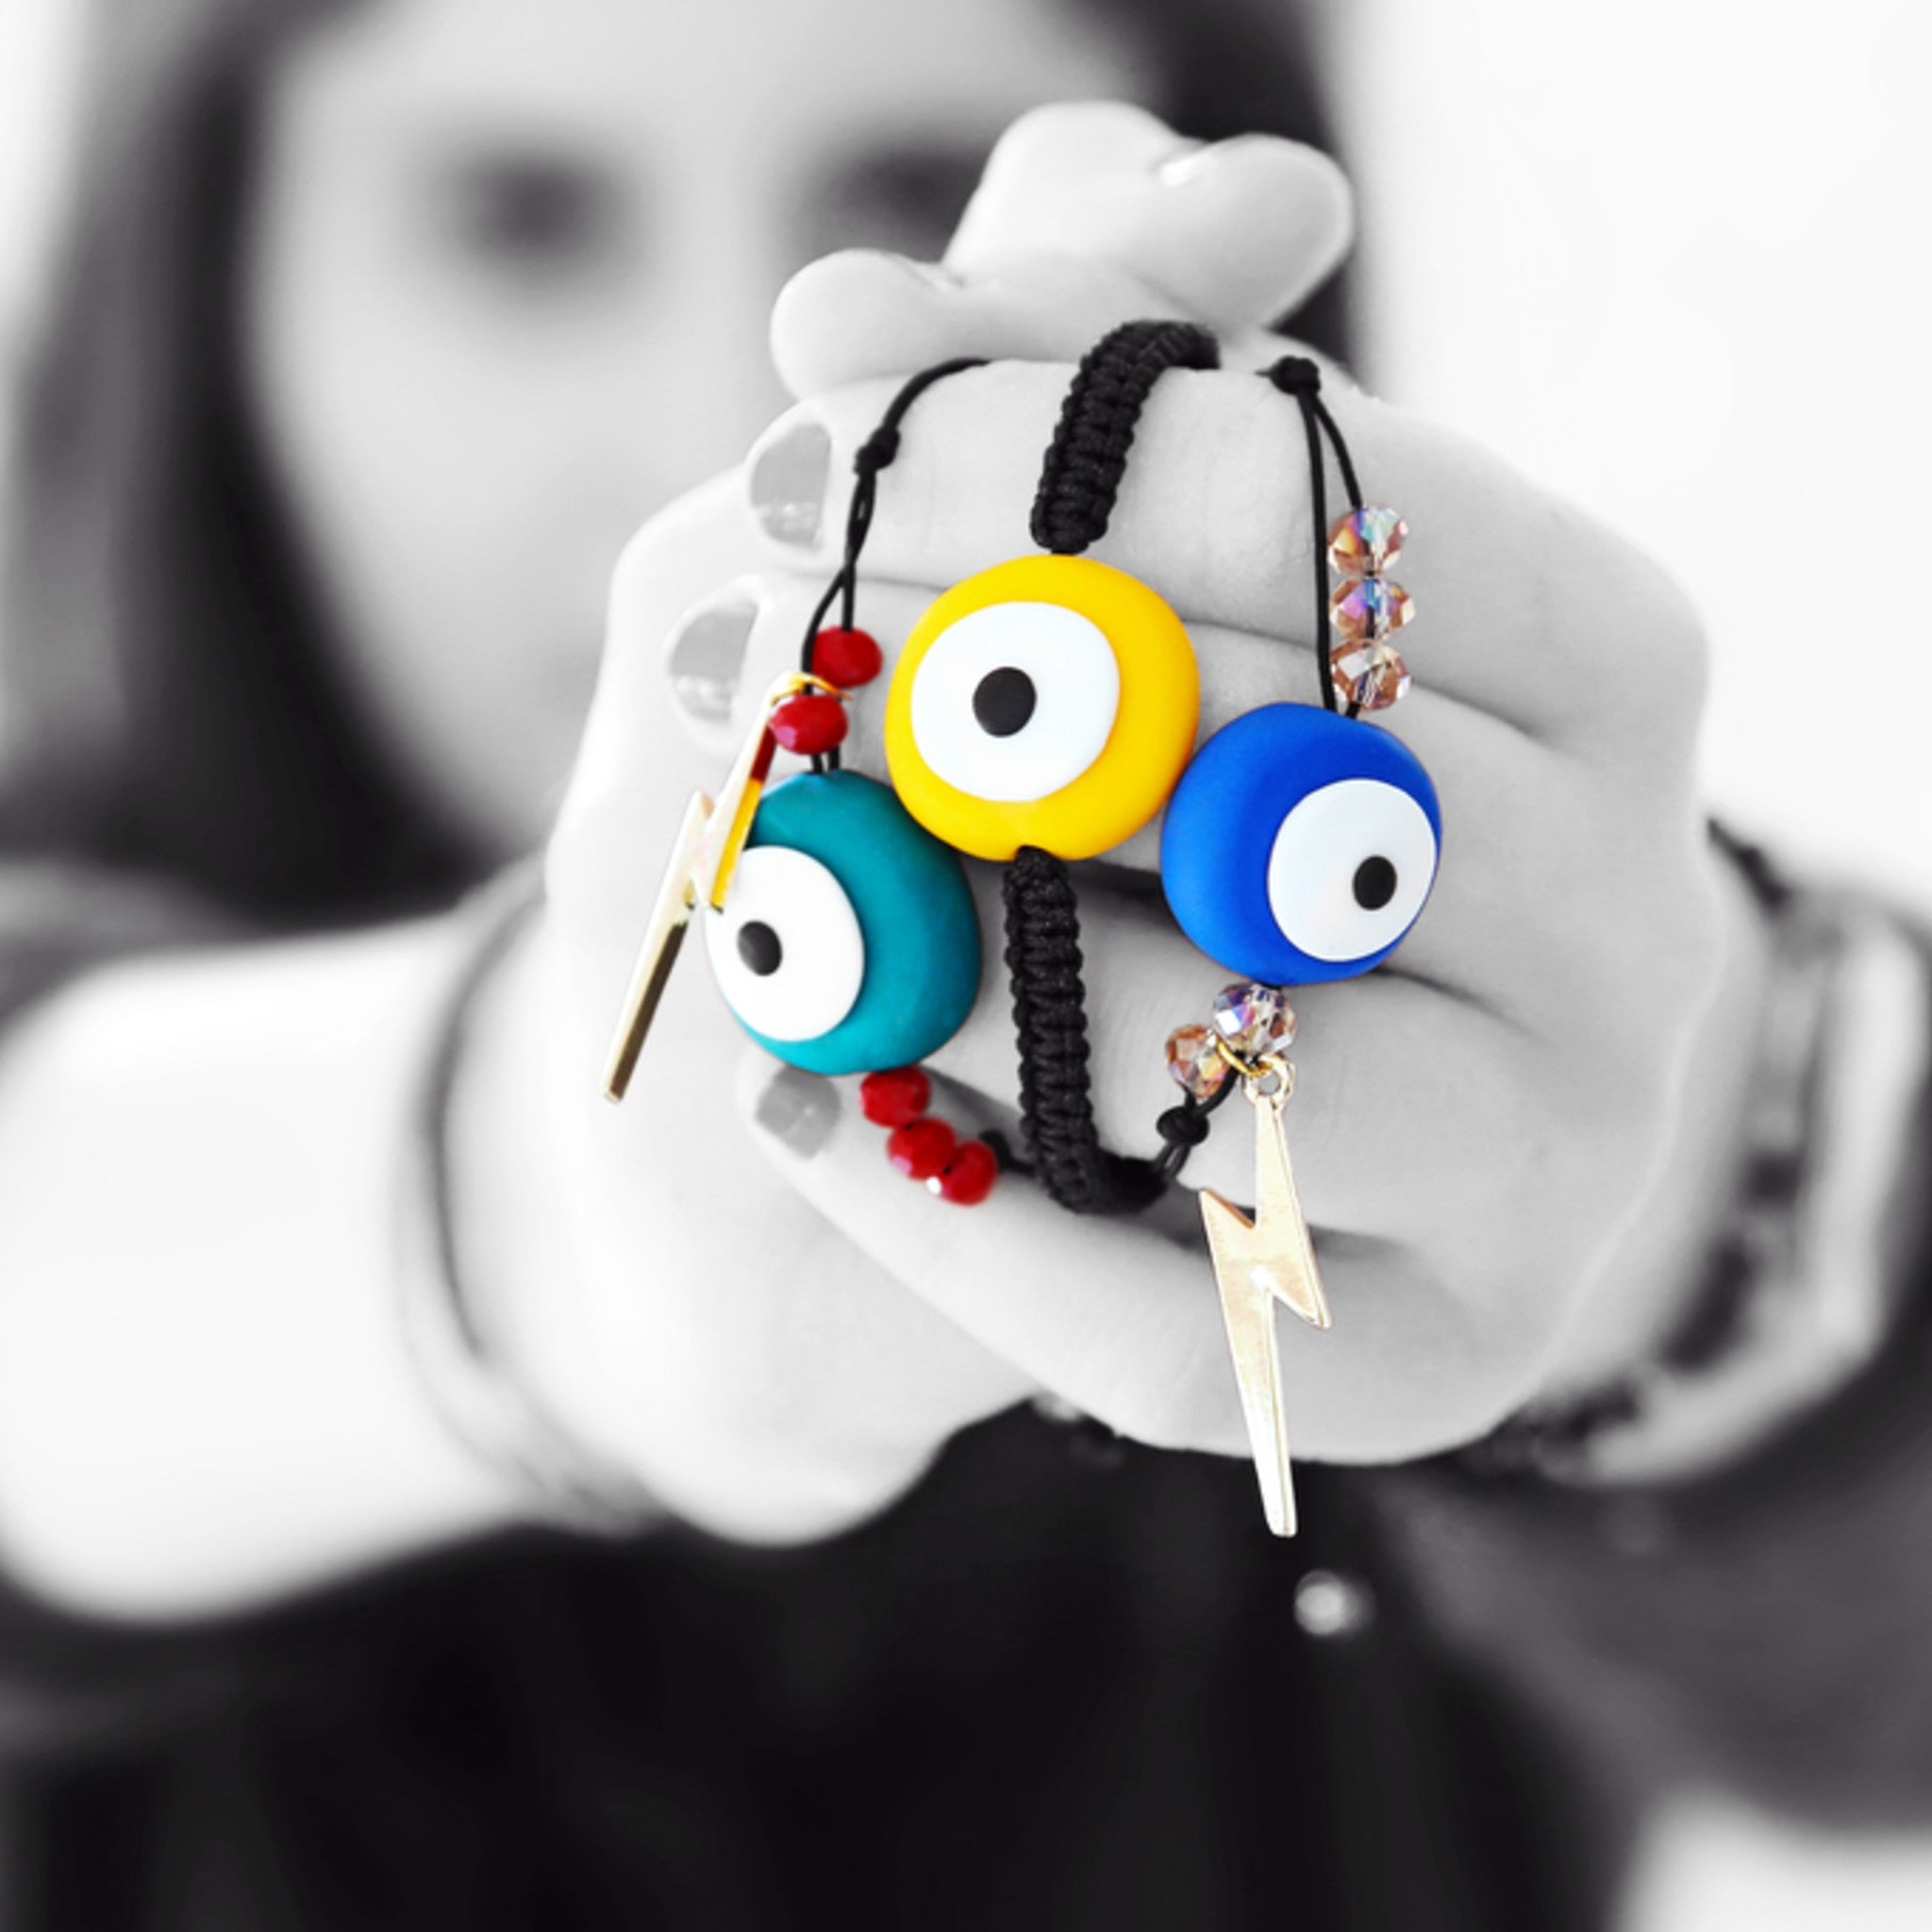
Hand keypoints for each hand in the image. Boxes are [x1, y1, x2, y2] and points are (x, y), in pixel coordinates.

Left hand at [601, 318, 1761, 1483]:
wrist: (974, 1116)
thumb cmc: (1026, 795)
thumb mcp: (983, 543)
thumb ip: (977, 370)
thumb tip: (852, 295)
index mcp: (1581, 662)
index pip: (1350, 520)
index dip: (1057, 486)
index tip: (810, 476)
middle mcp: (1625, 906)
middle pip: (1309, 788)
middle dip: (995, 737)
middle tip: (785, 714)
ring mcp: (1550, 1159)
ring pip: (1263, 1070)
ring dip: (983, 991)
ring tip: (818, 938)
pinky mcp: (1424, 1366)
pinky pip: (1182, 1332)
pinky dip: (955, 1223)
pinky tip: (816, 1115)